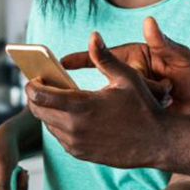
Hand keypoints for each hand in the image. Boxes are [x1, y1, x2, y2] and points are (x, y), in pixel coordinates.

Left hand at [26, 31, 168, 168]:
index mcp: (81, 106)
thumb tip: (94, 35)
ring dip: (48, 112)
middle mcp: (75, 128)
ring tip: (56, 99)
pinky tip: (70, 115)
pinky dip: (60, 125)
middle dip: (35, 98)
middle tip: (41, 86)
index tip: (34, 78)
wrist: (158, 142)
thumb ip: (105, 57)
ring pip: (48, 125)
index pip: (39, 97)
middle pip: (38, 112)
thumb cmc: (144, 107)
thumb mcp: (126, 77)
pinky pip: (61, 138)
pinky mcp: (82, 154)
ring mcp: (77, 144)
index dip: (31, 86)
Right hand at [60, 17, 189, 114]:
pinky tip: (159, 109)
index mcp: (131, 57)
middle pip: (113, 80)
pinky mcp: (131, 115)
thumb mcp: (181, 57)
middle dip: (137, 84)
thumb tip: (149, 22)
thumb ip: (165, 43)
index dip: (81, 59)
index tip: (62, 62)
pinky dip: (140, 114)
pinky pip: (124, 115)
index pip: (101, 56)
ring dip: (145, 99)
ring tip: (170, 95)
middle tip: (164, 86)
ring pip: (119, 100)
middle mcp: (124, 76)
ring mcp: (126, 96)